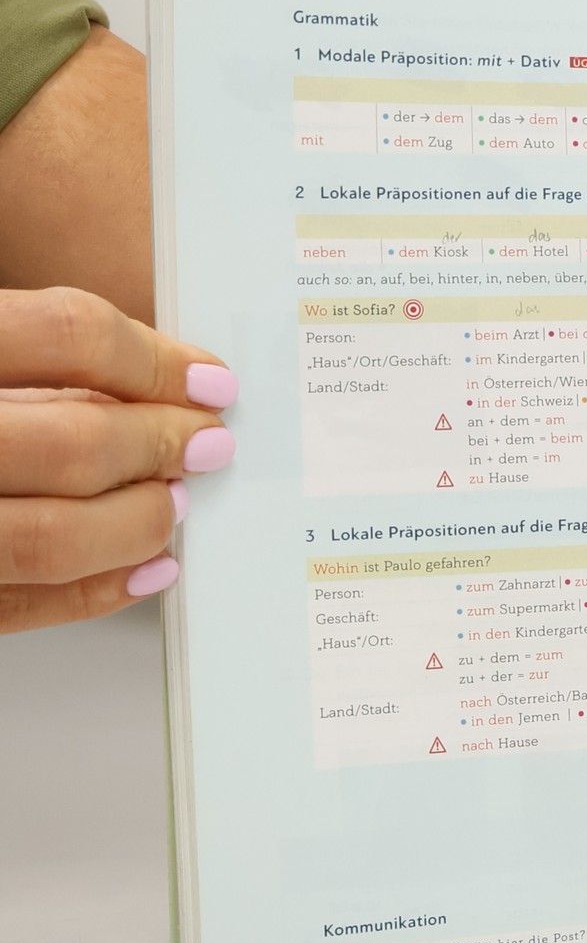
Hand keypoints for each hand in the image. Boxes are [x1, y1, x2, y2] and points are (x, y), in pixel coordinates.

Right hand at [0, 287, 235, 634]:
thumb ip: (39, 362)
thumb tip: (161, 384)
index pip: (65, 336)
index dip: (154, 359)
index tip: (211, 380)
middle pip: (72, 443)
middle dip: (159, 447)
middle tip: (208, 446)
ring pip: (49, 538)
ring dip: (134, 522)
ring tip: (173, 505)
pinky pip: (20, 606)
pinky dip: (94, 591)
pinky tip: (145, 567)